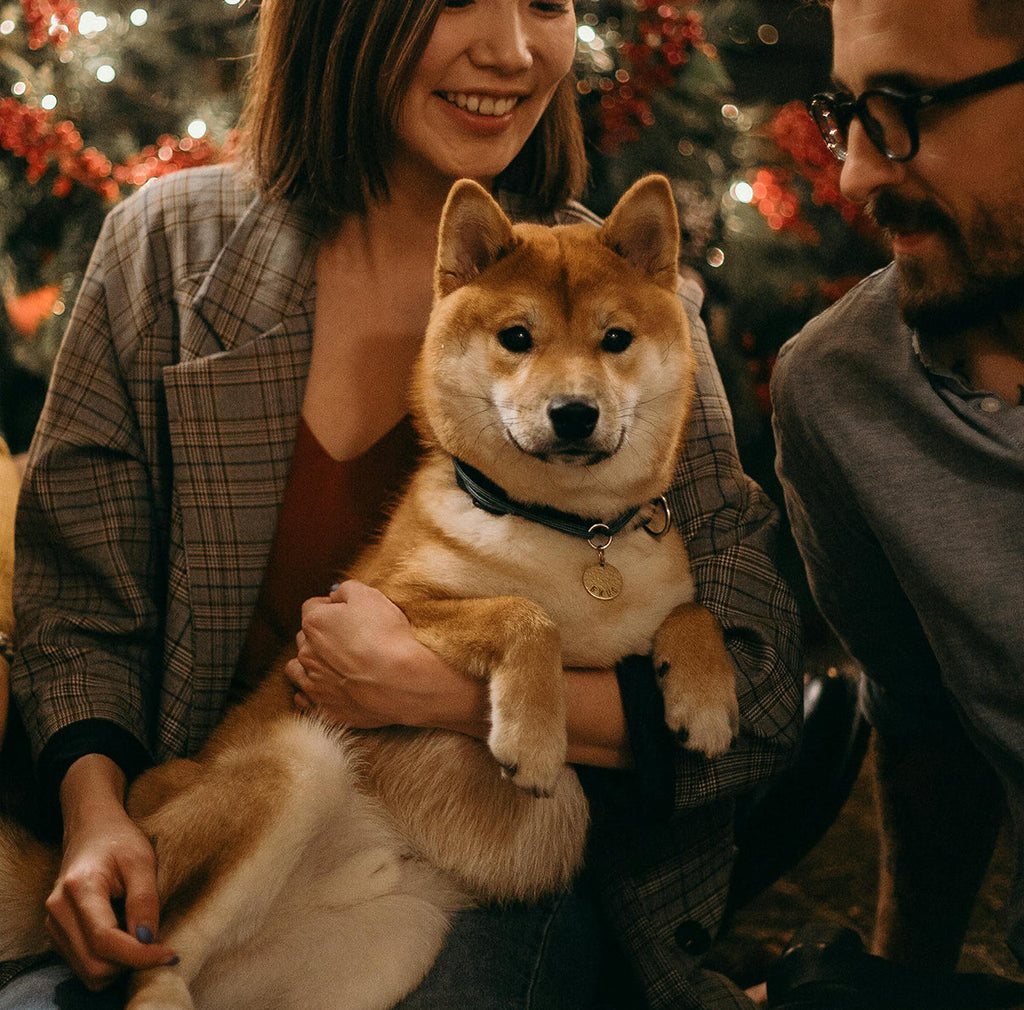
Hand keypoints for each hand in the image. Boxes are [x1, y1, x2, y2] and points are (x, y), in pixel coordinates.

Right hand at [47, 756, 176, 989]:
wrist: (91, 829)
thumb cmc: (120, 840)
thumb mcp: (142, 860)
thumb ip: (145, 900)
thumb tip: (148, 940)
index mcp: (79, 889)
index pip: (105, 940)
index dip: (139, 955)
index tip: (170, 954)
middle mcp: (58, 912)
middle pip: (95, 965)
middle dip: (131, 963)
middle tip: (159, 945)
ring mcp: (53, 926)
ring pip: (88, 972)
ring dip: (120, 966)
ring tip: (141, 937)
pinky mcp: (57, 935)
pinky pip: (84, 965)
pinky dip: (109, 961)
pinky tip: (125, 938)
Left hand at [284, 580, 487, 736]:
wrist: (403, 682)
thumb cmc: (388, 637)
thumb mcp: (370, 596)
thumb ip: (347, 589)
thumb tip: (336, 594)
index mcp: (315, 623)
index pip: (312, 607)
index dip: (330, 607)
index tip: (346, 613)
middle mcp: (307, 653)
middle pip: (304, 637)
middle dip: (320, 636)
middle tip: (345, 638)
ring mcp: (313, 684)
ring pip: (296, 670)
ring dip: (308, 664)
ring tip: (329, 665)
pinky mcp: (324, 710)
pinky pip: (303, 701)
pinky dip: (310, 694)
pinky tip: (325, 689)